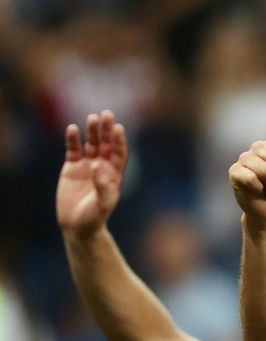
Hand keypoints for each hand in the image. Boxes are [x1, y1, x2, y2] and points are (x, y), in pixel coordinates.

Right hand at [56, 110, 126, 236]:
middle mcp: (102, 167)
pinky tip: (72, 129)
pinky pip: (73, 150)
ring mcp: (87, 166)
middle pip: (106, 144)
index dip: (119, 141)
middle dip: (107, 130)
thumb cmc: (94, 217)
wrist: (77, 226)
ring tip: (92, 118)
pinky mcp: (71, 168)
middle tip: (107, 114)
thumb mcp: (102, 204)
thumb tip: (97, 164)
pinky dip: (72, 139)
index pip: (119, 153)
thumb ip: (102, 185)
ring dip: (92, 131)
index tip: (118, 128)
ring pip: (91, 144)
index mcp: (114, 175)